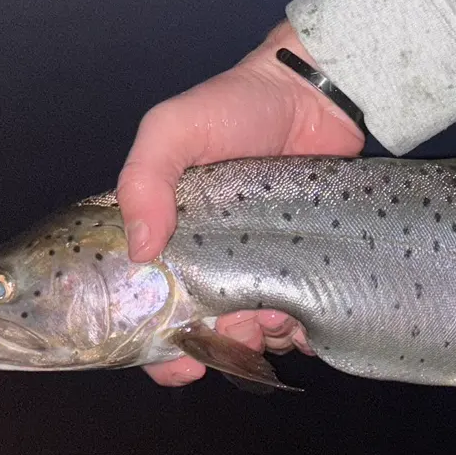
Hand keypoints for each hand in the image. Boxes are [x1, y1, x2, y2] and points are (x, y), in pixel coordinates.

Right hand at [118, 20, 363, 385]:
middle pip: (209, 333)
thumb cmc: (237, 105)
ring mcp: (264, 265)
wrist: (316, 93)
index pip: (152, 308)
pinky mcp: (310, 262)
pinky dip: (306, 327)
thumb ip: (143, 181)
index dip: (160, 346)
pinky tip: (310, 314)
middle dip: (221, 348)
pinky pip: (307, 315)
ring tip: (277, 314)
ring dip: (265, 337)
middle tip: (239, 335)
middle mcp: (214, 260)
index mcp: (172, 237)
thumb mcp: (174, 129)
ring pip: (259, 330)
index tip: (179, 361)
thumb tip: (139, 251)